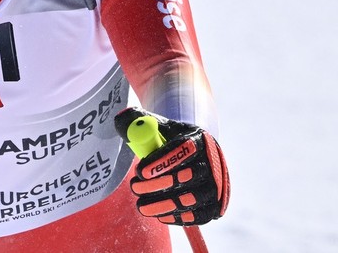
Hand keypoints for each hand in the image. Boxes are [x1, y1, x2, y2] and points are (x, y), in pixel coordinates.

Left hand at [115, 107, 229, 225]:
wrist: (196, 159)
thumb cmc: (173, 143)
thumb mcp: (160, 128)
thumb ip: (140, 122)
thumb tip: (122, 120)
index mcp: (199, 139)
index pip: (184, 148)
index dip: (162, 161)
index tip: (140, 171)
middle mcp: (213, 162)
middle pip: (188, 176)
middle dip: (157, 185)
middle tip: (134, 187)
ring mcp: (215, 186)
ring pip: (190, 199)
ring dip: (161, 204)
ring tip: (140, 204)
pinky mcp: (213, 207)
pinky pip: (194, 216)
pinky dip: (174, 217)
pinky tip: (157, 212)